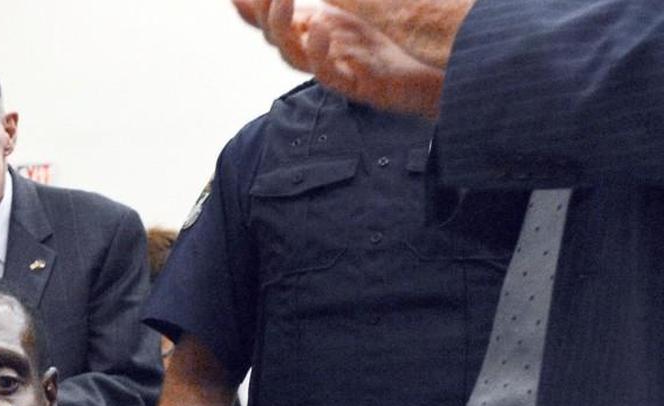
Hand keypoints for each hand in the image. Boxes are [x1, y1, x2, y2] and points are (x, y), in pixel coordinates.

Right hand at [232, 0, 462, 115]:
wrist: (461, 73)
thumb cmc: (421, 38)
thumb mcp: (375, 2)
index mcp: (325, 25)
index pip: (275, 16)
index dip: (252, 6)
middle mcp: (327, 48)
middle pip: (276, 34)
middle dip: (263, 10)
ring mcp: (342, 68)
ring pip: (294, 57)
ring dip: (284, 27)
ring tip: (285, 0)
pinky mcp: (362, 88)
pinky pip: (330, 77)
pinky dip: (320, 54)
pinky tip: (322, 30)